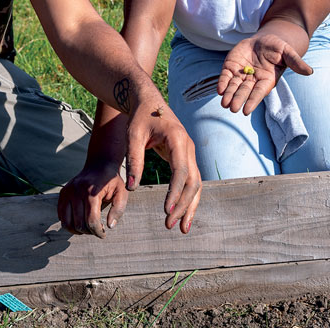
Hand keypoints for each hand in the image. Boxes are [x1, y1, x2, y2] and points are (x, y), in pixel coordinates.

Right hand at [58, 163, 127, 237]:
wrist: (100, 164)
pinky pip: (61, 214)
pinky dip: (68, 222)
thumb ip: (118, 210)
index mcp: (91, 192)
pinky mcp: (63, 192)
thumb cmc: (112, 181)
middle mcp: (76, 192)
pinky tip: (79, 221)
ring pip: (66, 222)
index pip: (91, 221)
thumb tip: (109, 226)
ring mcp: (68, 191)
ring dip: (77, 230)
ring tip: (87, 228)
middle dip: (89, 232)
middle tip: (97, 230)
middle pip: (79, 224)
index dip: (98, 232)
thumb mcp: (122, 193)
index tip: (103, 234)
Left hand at [125, 100, 201, 232]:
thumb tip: (133, 188)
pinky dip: (188, 198)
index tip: (166, 211)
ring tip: (181, 228)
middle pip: (192, 181)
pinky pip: (191, 181)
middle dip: (183, 205)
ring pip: (196, 184)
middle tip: (169, 224)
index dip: (175, 193)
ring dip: (190, 206)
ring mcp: (189, 152)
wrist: (148, 101)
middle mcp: (188, 146)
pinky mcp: (185, 157)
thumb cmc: (139, 116)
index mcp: (177, 139)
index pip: (180, 171)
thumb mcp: (133, 135)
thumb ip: (134, 159)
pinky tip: (182, 214)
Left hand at [217, 34, 311, 114]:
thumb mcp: (288, 52)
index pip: (259, 92)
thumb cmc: (278, 48)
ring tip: (224, 104)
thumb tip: (310, 72)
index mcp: (267, 80)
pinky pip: (226, 76)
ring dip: (229, 95)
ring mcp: (241, 74)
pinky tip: (220, 89)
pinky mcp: (232, 67)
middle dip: (238, 99)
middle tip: (232, 108)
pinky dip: (223, 83)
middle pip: (244, 91)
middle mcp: (253, 80)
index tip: (246, 111)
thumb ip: (296, 62)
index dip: (252, 101)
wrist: (264, 40)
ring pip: (234, 86)